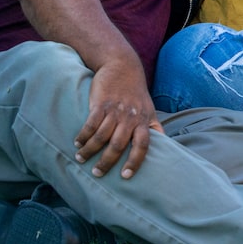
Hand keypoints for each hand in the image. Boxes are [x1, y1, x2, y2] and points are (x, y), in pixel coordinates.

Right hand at [74, 62, 162, 178]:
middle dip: (107, 162)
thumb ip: (154, 127)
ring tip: (81, 159)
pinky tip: (77, 143)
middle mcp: (131, 118)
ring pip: (102, 136)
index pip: (144, 145)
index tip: (125, 176)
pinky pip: (90, 124)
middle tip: (97, 173)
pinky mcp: (100, 103)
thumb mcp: (149, 110)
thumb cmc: (136, 94)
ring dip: (89, 150)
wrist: (122, 68)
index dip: (135, 161)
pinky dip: (83, 136)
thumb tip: (165, 146)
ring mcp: (115, 110)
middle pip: (119, 145)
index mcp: (144, 121)